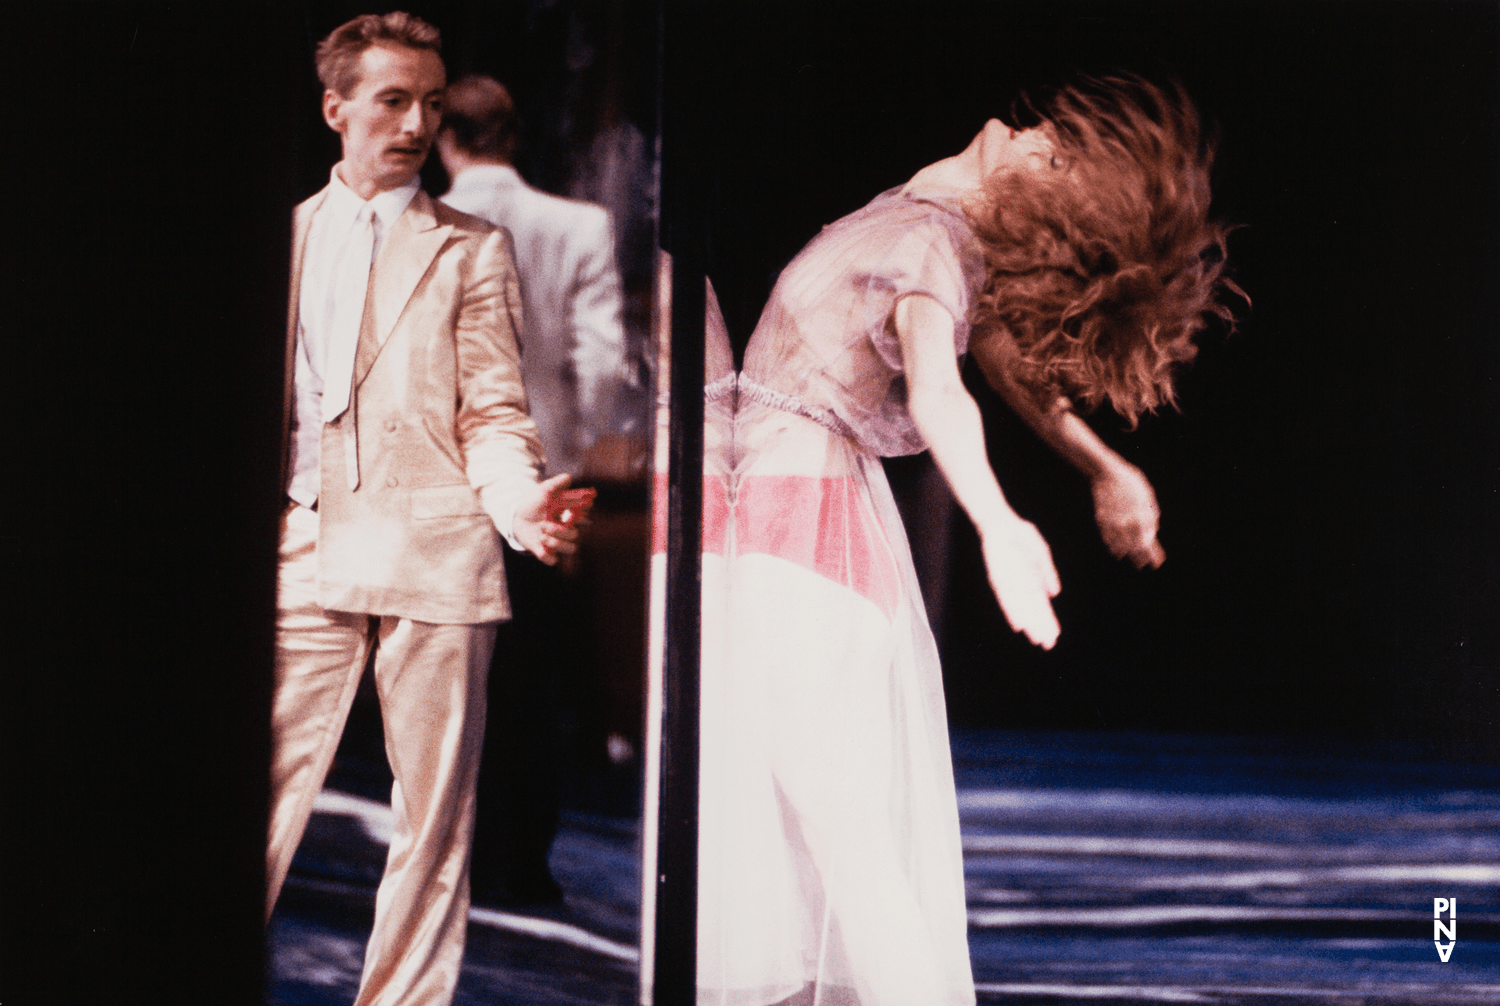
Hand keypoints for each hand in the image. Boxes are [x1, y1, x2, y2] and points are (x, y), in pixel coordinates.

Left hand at [514, 473, 596, 565]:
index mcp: (569, 515)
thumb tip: (569, 478)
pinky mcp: (547, 553)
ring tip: (542, 535)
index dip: (582, 516)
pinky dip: (547, 554)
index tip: (572, 512)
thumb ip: (556, 483)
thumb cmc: (533, 502)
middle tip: (545, 524)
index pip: (585, 518)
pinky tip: (539, 545)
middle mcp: (567, 530)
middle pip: (576, 535)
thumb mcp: (543, 490)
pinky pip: (553, 560)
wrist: (515, 516)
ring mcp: (558, 542)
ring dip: (556, 543)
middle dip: (561, 530)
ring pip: (571, 549)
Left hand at [979, 516, 1060, 649]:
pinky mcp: (998, 577)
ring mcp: (1009, 582)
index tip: (1055, 635)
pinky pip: (1006, 598)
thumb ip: (1047, 572)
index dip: (1048, 621)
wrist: (1000, 523)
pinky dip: (1012, 612)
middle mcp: (1020, 584)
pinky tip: (1017, 625)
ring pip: (1021, 609)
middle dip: (1040, 628)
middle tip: (1048, 646)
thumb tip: (1055, 594)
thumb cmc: (1020, 535)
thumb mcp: (1040, 552)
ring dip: (1029, 624)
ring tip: (1036, 640)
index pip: (1041, 605)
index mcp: (1032, 579)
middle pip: (1032, 611)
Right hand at [1091, 462, 1164, 568]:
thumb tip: (1151, 534)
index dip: (1153, 555)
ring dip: (1125, 553)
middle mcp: (1127, 524)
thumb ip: (1150, 518)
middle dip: (1139, 558)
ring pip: (1119, 546)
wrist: (1108, 473)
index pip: (1148, 544)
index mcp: (1142, 518)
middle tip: (1141, 565)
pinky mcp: (1102, 522)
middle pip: (1134, 549)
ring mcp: (1113, 524)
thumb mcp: (1147, 499)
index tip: (1157, 563)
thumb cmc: (1132, 484)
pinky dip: (1113, 545)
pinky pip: (1108, 539)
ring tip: (1129, 558)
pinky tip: (1116, 550)